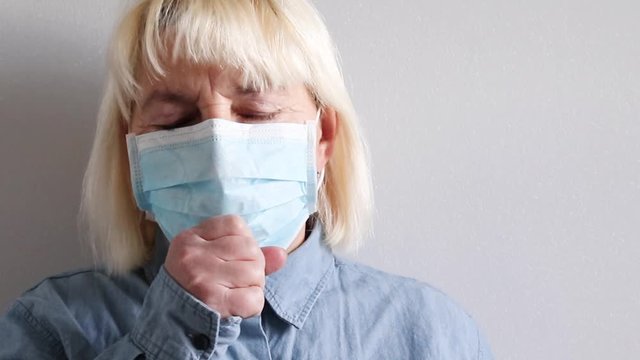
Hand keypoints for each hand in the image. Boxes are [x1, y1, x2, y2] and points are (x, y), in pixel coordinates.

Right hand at [164, 215, 286, 317]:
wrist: (172, 321)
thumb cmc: (197, 285)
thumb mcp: (211, 258)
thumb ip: (248, 251)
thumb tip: (281, 254)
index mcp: (190, 238)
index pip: (235, 224)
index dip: (244, 241)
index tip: (233, 257)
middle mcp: (193, 255)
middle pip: (250, 247)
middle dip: (253, 266)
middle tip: (235, 280)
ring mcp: (202, 278)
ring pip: (255, 271)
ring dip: (254, 286)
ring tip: (235, 292)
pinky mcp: (214, 302)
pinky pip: (254, 298)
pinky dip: (253, 305)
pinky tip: (237, 306)